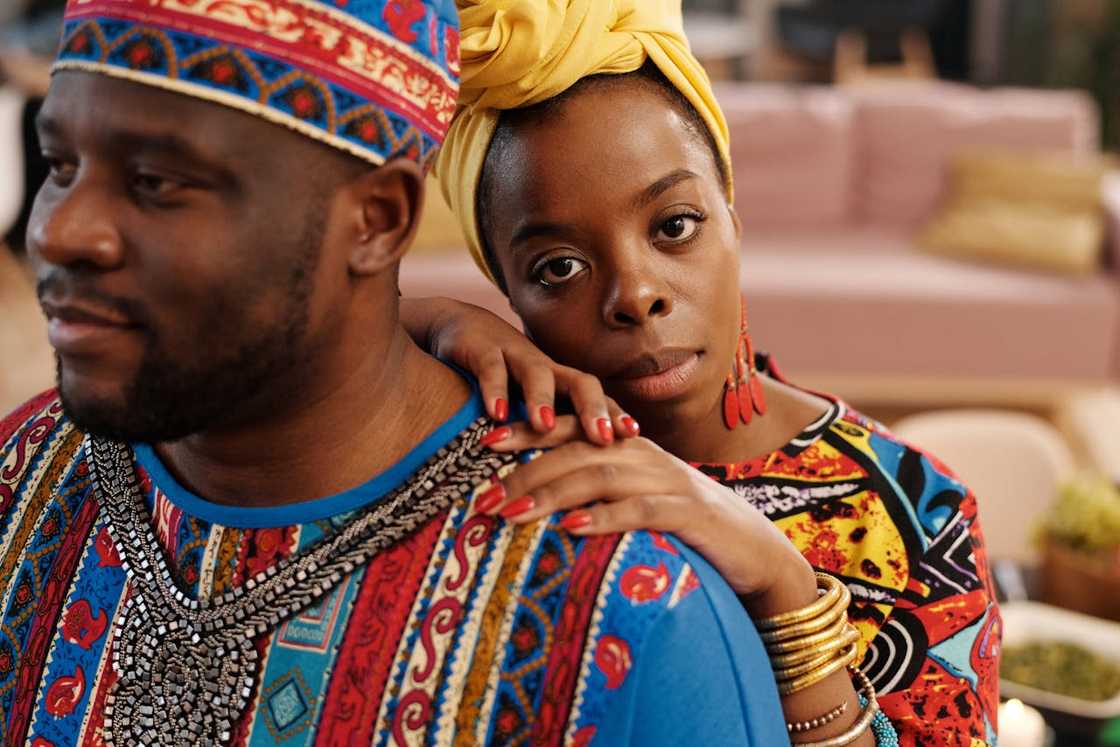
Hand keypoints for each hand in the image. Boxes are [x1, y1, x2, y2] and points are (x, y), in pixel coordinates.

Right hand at [425, 299, 638, 444]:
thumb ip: (544, 435)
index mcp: (559, 383)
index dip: (614, 415)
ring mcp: (513, 355)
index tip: (634, 437)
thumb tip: (566, 484)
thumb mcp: (523, 403)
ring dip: (542, 399)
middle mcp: (544, 368)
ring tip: (545, 426)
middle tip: (602, 437)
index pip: (597, 399)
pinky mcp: (481, 348)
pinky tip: (495, 414)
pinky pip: (491, 367)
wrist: (457, 323)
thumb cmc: (500, 376)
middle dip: (593, 408)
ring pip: (536, 373)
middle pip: (579, 382)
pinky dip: (494, 389)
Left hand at [478, 421, 818, 615]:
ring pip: (600, 475)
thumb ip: (595, 491)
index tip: (482, 442)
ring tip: (514, 512)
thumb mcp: (635, 500)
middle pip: (576, 450)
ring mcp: (667, 480)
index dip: (527, 429)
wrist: (752, 549)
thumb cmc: (683, 526)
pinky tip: (572, 530)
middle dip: (526, 469)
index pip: (571, 427)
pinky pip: (640, 510)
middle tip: (485, 495)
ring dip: (552, 493)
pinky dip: (604, 518)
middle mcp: (644, 454)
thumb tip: (533, 501)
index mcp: (628, 446)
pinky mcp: (687, 513)